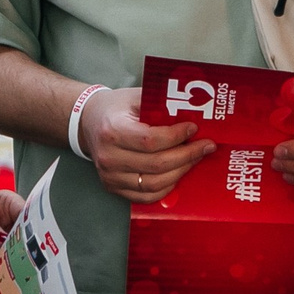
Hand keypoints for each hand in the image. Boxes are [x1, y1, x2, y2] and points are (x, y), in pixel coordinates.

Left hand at [0, 188, 24, 275]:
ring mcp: (4, 243)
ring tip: (17, 267)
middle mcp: (9, 223)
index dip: (32, 221)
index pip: (25, 210)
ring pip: (20, 253)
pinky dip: (7, 273)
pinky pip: (6, 268)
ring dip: (19, 261)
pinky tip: (6, 276)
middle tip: (25, 253)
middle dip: (28, 244)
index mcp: (6, 204)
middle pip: (27, 235)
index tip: (31, 233)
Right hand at [81, 85, 212, 203]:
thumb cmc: (115, 109)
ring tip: (195, 158)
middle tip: (205, 146)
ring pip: (155, 184)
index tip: (193, 129)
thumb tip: (194, 112)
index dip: (176, 137)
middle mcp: (109, 157)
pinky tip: (179, 173)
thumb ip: (160, 105)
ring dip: (181, 172)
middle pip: (157, 164)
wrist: (88, 123)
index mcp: (112, 131)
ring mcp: (110, 176)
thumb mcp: (135, 97)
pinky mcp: (113, 187)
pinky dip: (167, 187)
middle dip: (187, 155)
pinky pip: (146, 196)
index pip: (150, 140)